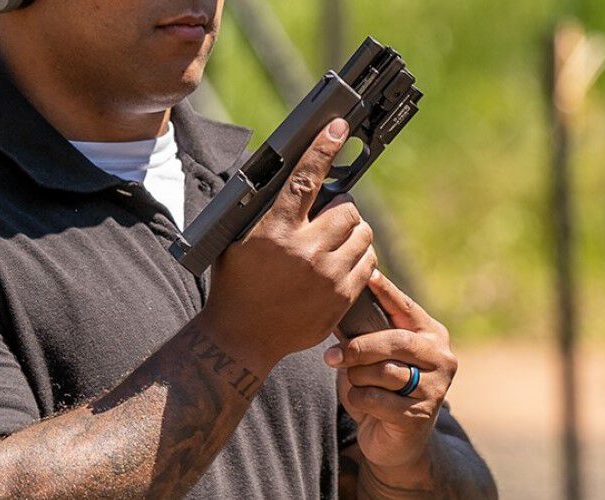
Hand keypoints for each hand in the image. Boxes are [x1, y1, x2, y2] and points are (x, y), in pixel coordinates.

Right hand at [201, 118, 376, 369]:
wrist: (241, 338)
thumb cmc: (235, 284)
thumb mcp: (238, 240)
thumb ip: (264, 211)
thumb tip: (287, 177)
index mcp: (275, 231)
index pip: (306, 178)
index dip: (323, 148)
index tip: (337, 126)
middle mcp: (305, 251)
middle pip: (348, 209)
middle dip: (341, 208)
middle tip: (327, 217)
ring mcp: (327, 277)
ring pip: (363, 236)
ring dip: (352, 233)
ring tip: (333, 242)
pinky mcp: (341, 299)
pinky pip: (369, 265)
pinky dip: (360, 258)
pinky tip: (341, 263)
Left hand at [324, 271, 457, 481]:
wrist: (396, 443)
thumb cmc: (381, 391)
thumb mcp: (372, 358)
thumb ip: (362, 333)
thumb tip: (332, 305)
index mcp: (431, 335)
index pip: (405, 308)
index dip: (385, 291)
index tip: (367, 273)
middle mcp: (441, 358)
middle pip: (395, 341)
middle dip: (358, 348)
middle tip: (331, 357)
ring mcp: (436, 388)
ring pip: (384, 371)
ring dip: (357, 378)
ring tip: (354, 383)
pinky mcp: (421, 415)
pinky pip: (377, 399)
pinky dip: (360, 400)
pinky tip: (363, 405)